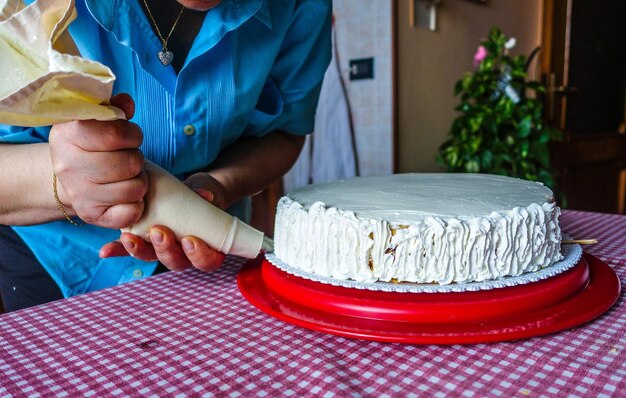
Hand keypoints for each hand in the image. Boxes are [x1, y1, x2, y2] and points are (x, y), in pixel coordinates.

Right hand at [48, 94, 147, 228]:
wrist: (68, 178)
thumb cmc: (90, 146)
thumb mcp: (96, 121)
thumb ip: (113, 108)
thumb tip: (127, 104)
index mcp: (67, 135)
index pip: (116, 134)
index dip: (132, 134)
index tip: (130, 137)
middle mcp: (68, 166)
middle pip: (130, 163)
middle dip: (136, 159)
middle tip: (127, 158)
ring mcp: (79, 194)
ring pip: (135, 188)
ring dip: (138, 180)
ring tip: (125, 176)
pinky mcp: (92, 215)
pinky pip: (131, 213)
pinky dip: (135, 204)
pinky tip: (124, 195)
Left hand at [99, 172, 226, 271]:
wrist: (188, 187)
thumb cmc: (203, 194)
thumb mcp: (207, 193)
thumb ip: (206, 195)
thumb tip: (206, 196)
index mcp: (204, 247)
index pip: (206, 262)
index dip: (199, 256)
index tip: (190, 240)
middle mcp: (181, 253)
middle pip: (175, 262)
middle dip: (165, 250)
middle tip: (159, 233)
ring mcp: (159, 248)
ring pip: (150, 257)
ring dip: (139, 250)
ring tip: (129, 238)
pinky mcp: (140, 239)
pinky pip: (127, 249)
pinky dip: (116, 251)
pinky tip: (105, 251)